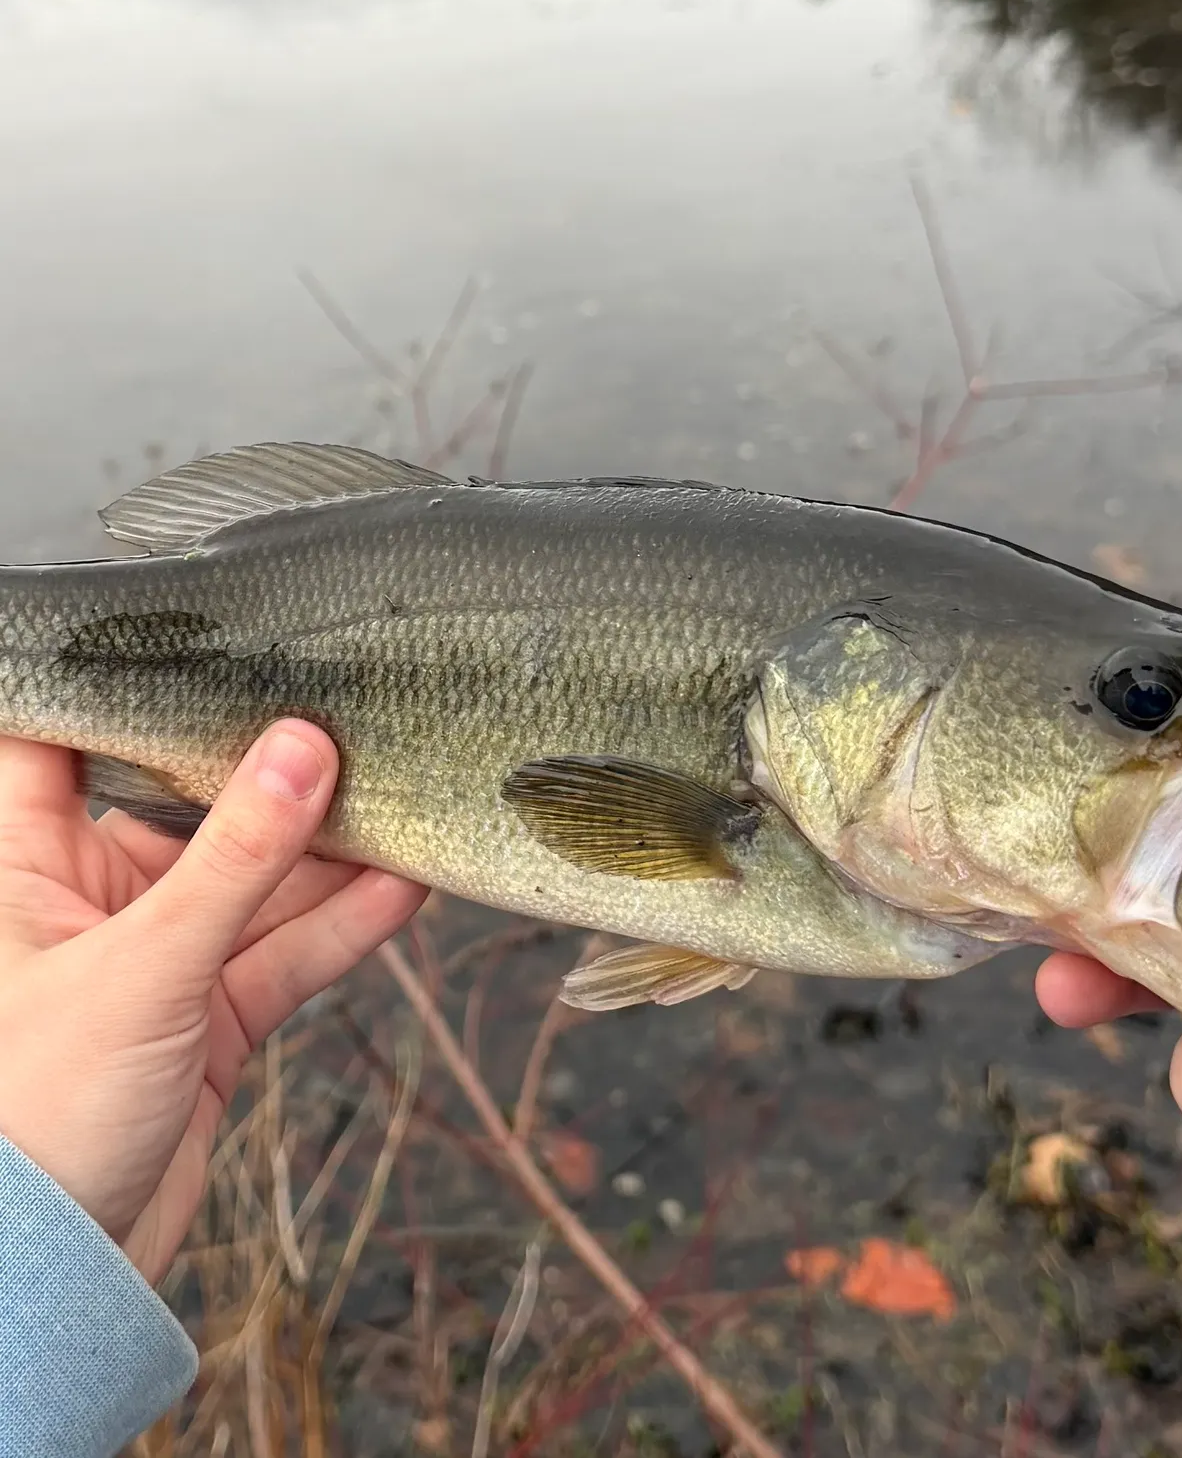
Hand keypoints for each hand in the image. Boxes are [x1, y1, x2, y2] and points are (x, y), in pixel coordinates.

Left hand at [0, 723, 427, 1283]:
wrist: (51, 1280)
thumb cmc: (30, 1116)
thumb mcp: (140, 966)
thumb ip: (234, 860)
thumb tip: (302, 749)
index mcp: (23, 863)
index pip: (69, 739)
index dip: (138, 684)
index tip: (222, 637)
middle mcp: (90, 898)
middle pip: (193, 807)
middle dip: (274, 774)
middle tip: (357, 719)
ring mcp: (158, 957)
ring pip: (257, 884)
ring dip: (331, 855)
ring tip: (409, 802)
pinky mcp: (211, 1015)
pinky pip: (286, 953)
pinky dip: (345, 926)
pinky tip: (406, 887)